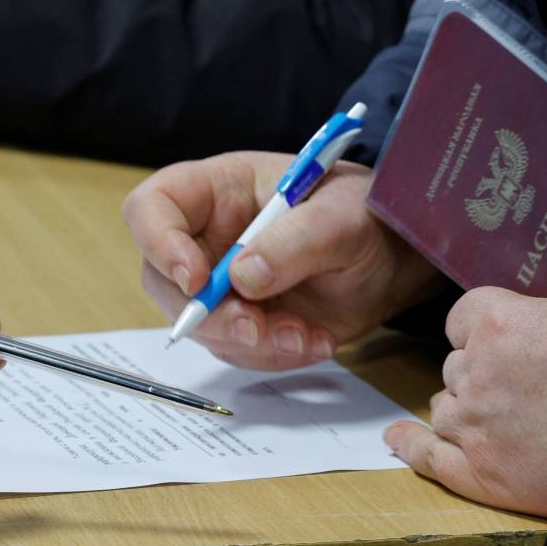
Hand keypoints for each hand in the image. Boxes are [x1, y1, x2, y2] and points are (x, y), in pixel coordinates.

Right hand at [123, 151, 441, 370]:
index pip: (153, 207)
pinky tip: (315, 340)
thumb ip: (296, 242)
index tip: (196, 280)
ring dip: (251, 341)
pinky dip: (275, 355)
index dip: (159, 242)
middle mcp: (208, 237)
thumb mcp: (342, 218)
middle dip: (209, 314)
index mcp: (218, 190)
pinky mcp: (242, 320)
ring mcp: (221, 283)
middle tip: (256, 330)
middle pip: (163, 279)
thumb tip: (242, 279)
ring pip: (200, 325)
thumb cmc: (365, 216)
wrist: (394, 258)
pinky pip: (237, 350)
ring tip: (307, 334)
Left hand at [385, 277, 546, 532]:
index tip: (497, 335)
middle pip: (455, 366)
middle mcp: (475, 371)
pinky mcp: (484, 474)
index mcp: (497, 321)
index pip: (461, 316)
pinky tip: (399, 439)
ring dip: (462, 407)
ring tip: (490, 415)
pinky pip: (432, 460)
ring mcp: (475, 425)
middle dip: (479, 370)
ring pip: (445, 408)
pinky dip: (412, 447)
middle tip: (515, 382)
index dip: (480, 327)